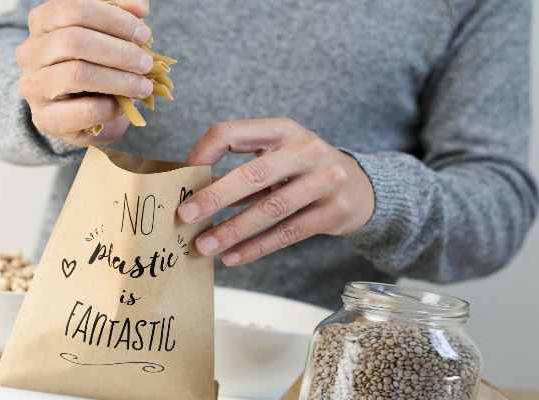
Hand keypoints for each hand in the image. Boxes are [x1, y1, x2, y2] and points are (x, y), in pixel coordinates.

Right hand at [16, 0, 153, 145]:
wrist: (85, 116)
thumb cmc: (97, 68)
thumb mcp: (109, 37)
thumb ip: (121, 16)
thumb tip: (140, 8)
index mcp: (43, 22)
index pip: (75, 8)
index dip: (114, 18)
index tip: (143, 34)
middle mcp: (30, 52)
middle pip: (75, 40)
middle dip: (120, 51)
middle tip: (146, 63)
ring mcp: (33, 87)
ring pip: (78, 73)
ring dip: (120, 79)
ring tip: (144, 86)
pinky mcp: (45, 119)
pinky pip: (86, 109)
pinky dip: (112, 107)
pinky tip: (124, 106)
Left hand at [177, 118, 374, 265]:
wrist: (360, 186)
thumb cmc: (302, 171)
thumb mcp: (277, 157)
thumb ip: (241, 171)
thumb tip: (193, 195)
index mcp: (282, 130)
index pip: (232, 133)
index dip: (203, 154)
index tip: (183, 177)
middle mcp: (306, 149)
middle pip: (253, 174)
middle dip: (215, 197)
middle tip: (185, 216)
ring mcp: (325, 179)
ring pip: (271, 209)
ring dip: (232, 230)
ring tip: (205, 247)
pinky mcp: (335, 211)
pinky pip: (289, 233)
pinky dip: (257, 247)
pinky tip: (233, 257)